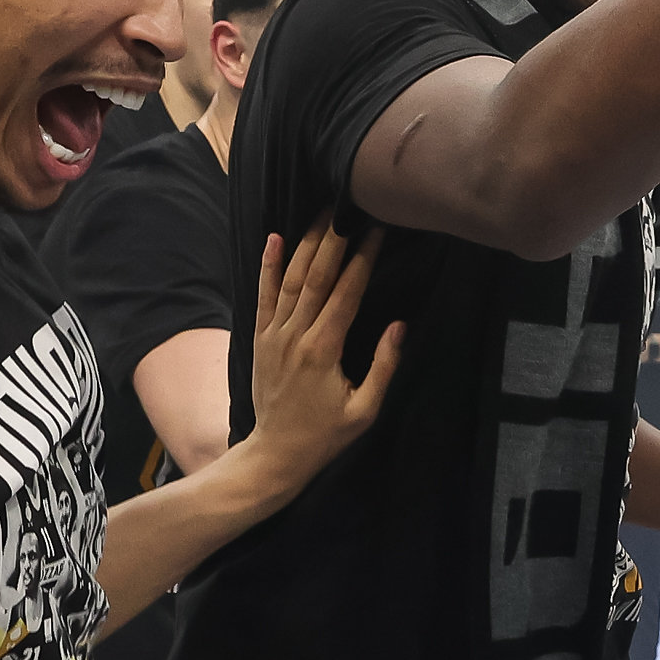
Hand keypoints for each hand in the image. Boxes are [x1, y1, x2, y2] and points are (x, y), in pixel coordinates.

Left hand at [236, 221, 401, 497]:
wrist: (275, 453)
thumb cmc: (326, 435)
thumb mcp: (365, 410)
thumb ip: (383, 367)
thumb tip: (399, 325)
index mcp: (324, 350)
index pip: (346, 292)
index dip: (363, 258)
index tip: (377, 230)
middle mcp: (295, 335)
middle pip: (316, 276)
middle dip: (334, 238)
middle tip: (348, 205)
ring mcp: (274, 334)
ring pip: (291, 279)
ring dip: (306, 243)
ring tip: (321, 212)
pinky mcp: (260, 338)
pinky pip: (264, 295)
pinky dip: (269, 265)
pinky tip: (275, 238)